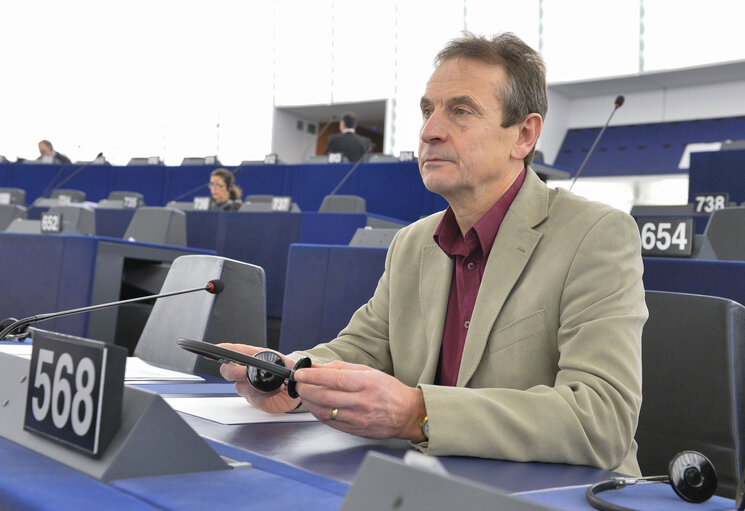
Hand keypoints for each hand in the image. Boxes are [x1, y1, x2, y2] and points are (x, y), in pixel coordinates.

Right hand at [218, 344, 300, 413]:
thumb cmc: (286, 369)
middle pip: (228, 371)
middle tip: (246, 371)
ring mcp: (248, 386)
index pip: (231, 352)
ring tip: (271, 382)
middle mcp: (245, 372)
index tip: (213, 351)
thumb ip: (271, 357)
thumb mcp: (281, 358)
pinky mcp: (255, 399)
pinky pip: (253, 396)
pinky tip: (276, 389)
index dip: (221, 351)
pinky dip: (265, 393)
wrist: (296, 386)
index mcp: (250, 357)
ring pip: (240, 386)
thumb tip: (263, 359)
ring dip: (254, 384)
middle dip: (234, 371)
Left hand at [293, 360, 426, 440]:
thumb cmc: (389, 391)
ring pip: (325, 412)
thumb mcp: (370, 371)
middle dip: (306, 389)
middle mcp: (362, 402)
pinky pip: (330, 422)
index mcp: (367, 383)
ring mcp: (358, 419)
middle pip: (326, 397)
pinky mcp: (354, 430)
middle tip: (299, 383)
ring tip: (304, 394)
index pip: (335, 379)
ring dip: (309, 403)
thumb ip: (343, 368)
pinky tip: (315, 406)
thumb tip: (320, 367)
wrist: (407, 414)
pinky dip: (318, 413)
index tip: (301, 373)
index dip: (314, 376)